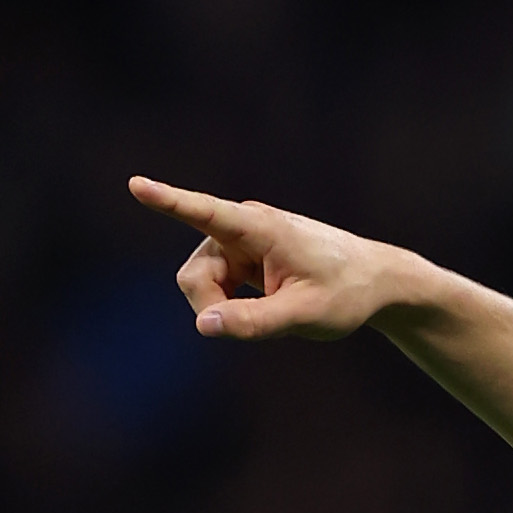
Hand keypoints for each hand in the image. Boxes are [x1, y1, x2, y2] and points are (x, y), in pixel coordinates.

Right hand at [127, 176, 400, 341]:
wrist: (376, 281)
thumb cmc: (346, 293)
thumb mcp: (304, 315)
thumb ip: (254, 322)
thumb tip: (203, 325)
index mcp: (259, 228)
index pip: (205, 213)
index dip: (168, 202)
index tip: (137, 185)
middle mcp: (243, 226)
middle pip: (194, 275)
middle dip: (212, 307)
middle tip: (254, 327)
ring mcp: (239, 240)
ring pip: (202, 284)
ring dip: (227, 307)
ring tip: (275, 309)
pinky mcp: (242, 255)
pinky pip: (217, 286)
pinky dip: (235, 305)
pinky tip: (271, 303)